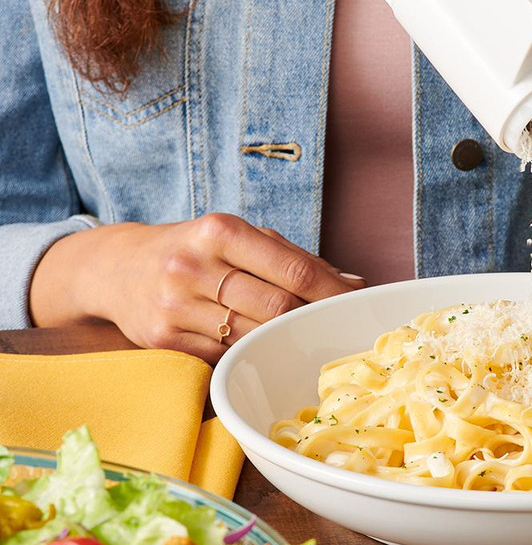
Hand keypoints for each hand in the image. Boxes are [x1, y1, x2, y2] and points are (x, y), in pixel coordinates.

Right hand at [29, 214, 363, 361]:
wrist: (120, 268)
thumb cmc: (195, 248)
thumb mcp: (237, 236)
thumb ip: (292, 257)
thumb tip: (352, 281)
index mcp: (220, 231)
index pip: (292, 269)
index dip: (331, 291)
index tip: (356, 301)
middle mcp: (194, 266)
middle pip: (276, 307)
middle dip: (312, 318)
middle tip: (336, 325)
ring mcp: (176, 306)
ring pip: (253, 335)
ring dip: (285, 338)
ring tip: (305, 335)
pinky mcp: (164, 339)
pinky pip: (225, 354)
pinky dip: (250, 351)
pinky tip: (262, 345)